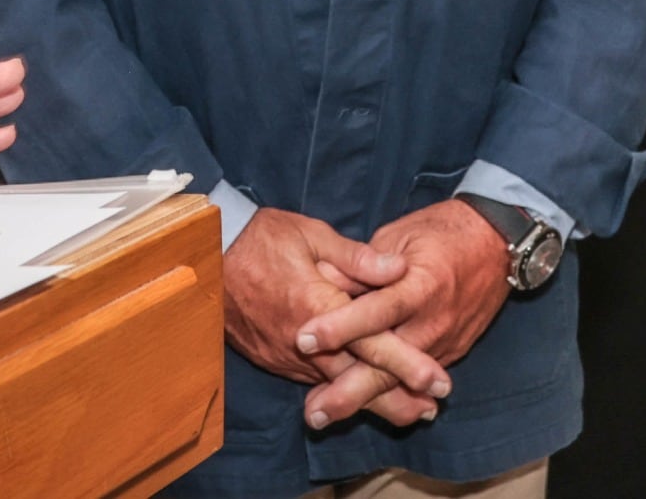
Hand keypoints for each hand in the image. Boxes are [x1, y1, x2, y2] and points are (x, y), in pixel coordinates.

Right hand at [221, 208, 447, 428]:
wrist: (207, 253)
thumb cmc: (262, 237)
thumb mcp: (312, 235)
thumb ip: (357, 258)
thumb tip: (398, 269)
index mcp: (317, 306)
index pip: (372, 342)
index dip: (408, 363)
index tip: (438, 379)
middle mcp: (303, 341)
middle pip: (358, 378)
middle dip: (396, 396)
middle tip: (430, 409)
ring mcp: (285, 355)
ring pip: (334, 386)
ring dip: (370, 399)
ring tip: (406, 409)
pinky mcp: (272, 360)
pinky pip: (310, 380)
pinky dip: (336, 389)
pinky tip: (355, 392)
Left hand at [294, 199, 512, 427]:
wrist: (496, 245)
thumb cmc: (439, 233)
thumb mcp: (398, 235)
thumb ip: (363, 263)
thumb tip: (323, 279)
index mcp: (421, 285)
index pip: (377, 311)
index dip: (340, 327)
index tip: (304, 339)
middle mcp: (433, 321)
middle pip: (388, 363)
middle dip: (349, 390)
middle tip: (313, 411)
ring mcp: (444, 343)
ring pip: (399, 381)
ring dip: (362, 401)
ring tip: (323, 416)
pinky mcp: (450, 354)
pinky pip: (413, 380)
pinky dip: (386, 395)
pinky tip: (357, 407)